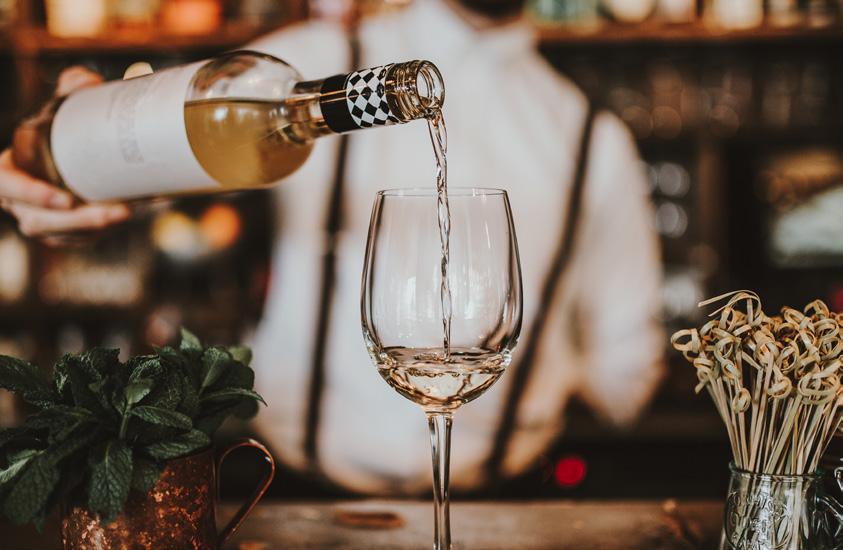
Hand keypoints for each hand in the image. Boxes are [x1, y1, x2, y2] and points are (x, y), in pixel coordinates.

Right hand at [0, 67, 130, 244]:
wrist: (71, 153)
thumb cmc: (60, 128)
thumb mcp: (62, 106)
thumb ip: (73, 90)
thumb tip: (89, 81)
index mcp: (6, 169)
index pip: (4, 184)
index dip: (30, 193)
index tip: (66, 197)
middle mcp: (16, 199)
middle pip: (38, 220)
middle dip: (78, 220)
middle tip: (115, 211)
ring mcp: (36, 218)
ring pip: (58, 235)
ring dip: (92, 229)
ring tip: (126, 213)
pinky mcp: (57, 232)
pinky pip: (72, 240)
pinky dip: (96, 233)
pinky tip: (119, 220)